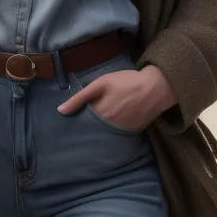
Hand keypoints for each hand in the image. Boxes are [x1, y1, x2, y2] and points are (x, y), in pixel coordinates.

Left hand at [57, 65, 175, 130]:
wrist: (156, 88)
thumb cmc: (126, 81)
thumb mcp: (101, 83)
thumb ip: (80, 97)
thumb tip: (60, 111)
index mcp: (99, 113)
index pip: (80, 122)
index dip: (75, 121)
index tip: (67, 123)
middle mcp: (108, 126)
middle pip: (91, 130)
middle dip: (84, 129)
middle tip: (76, 129)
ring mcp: (121, 131)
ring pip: (103, 134)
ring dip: (97, 131)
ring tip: (92, 127)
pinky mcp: (131, 132)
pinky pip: (116, 135)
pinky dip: (110, 132)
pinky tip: (108, 127)